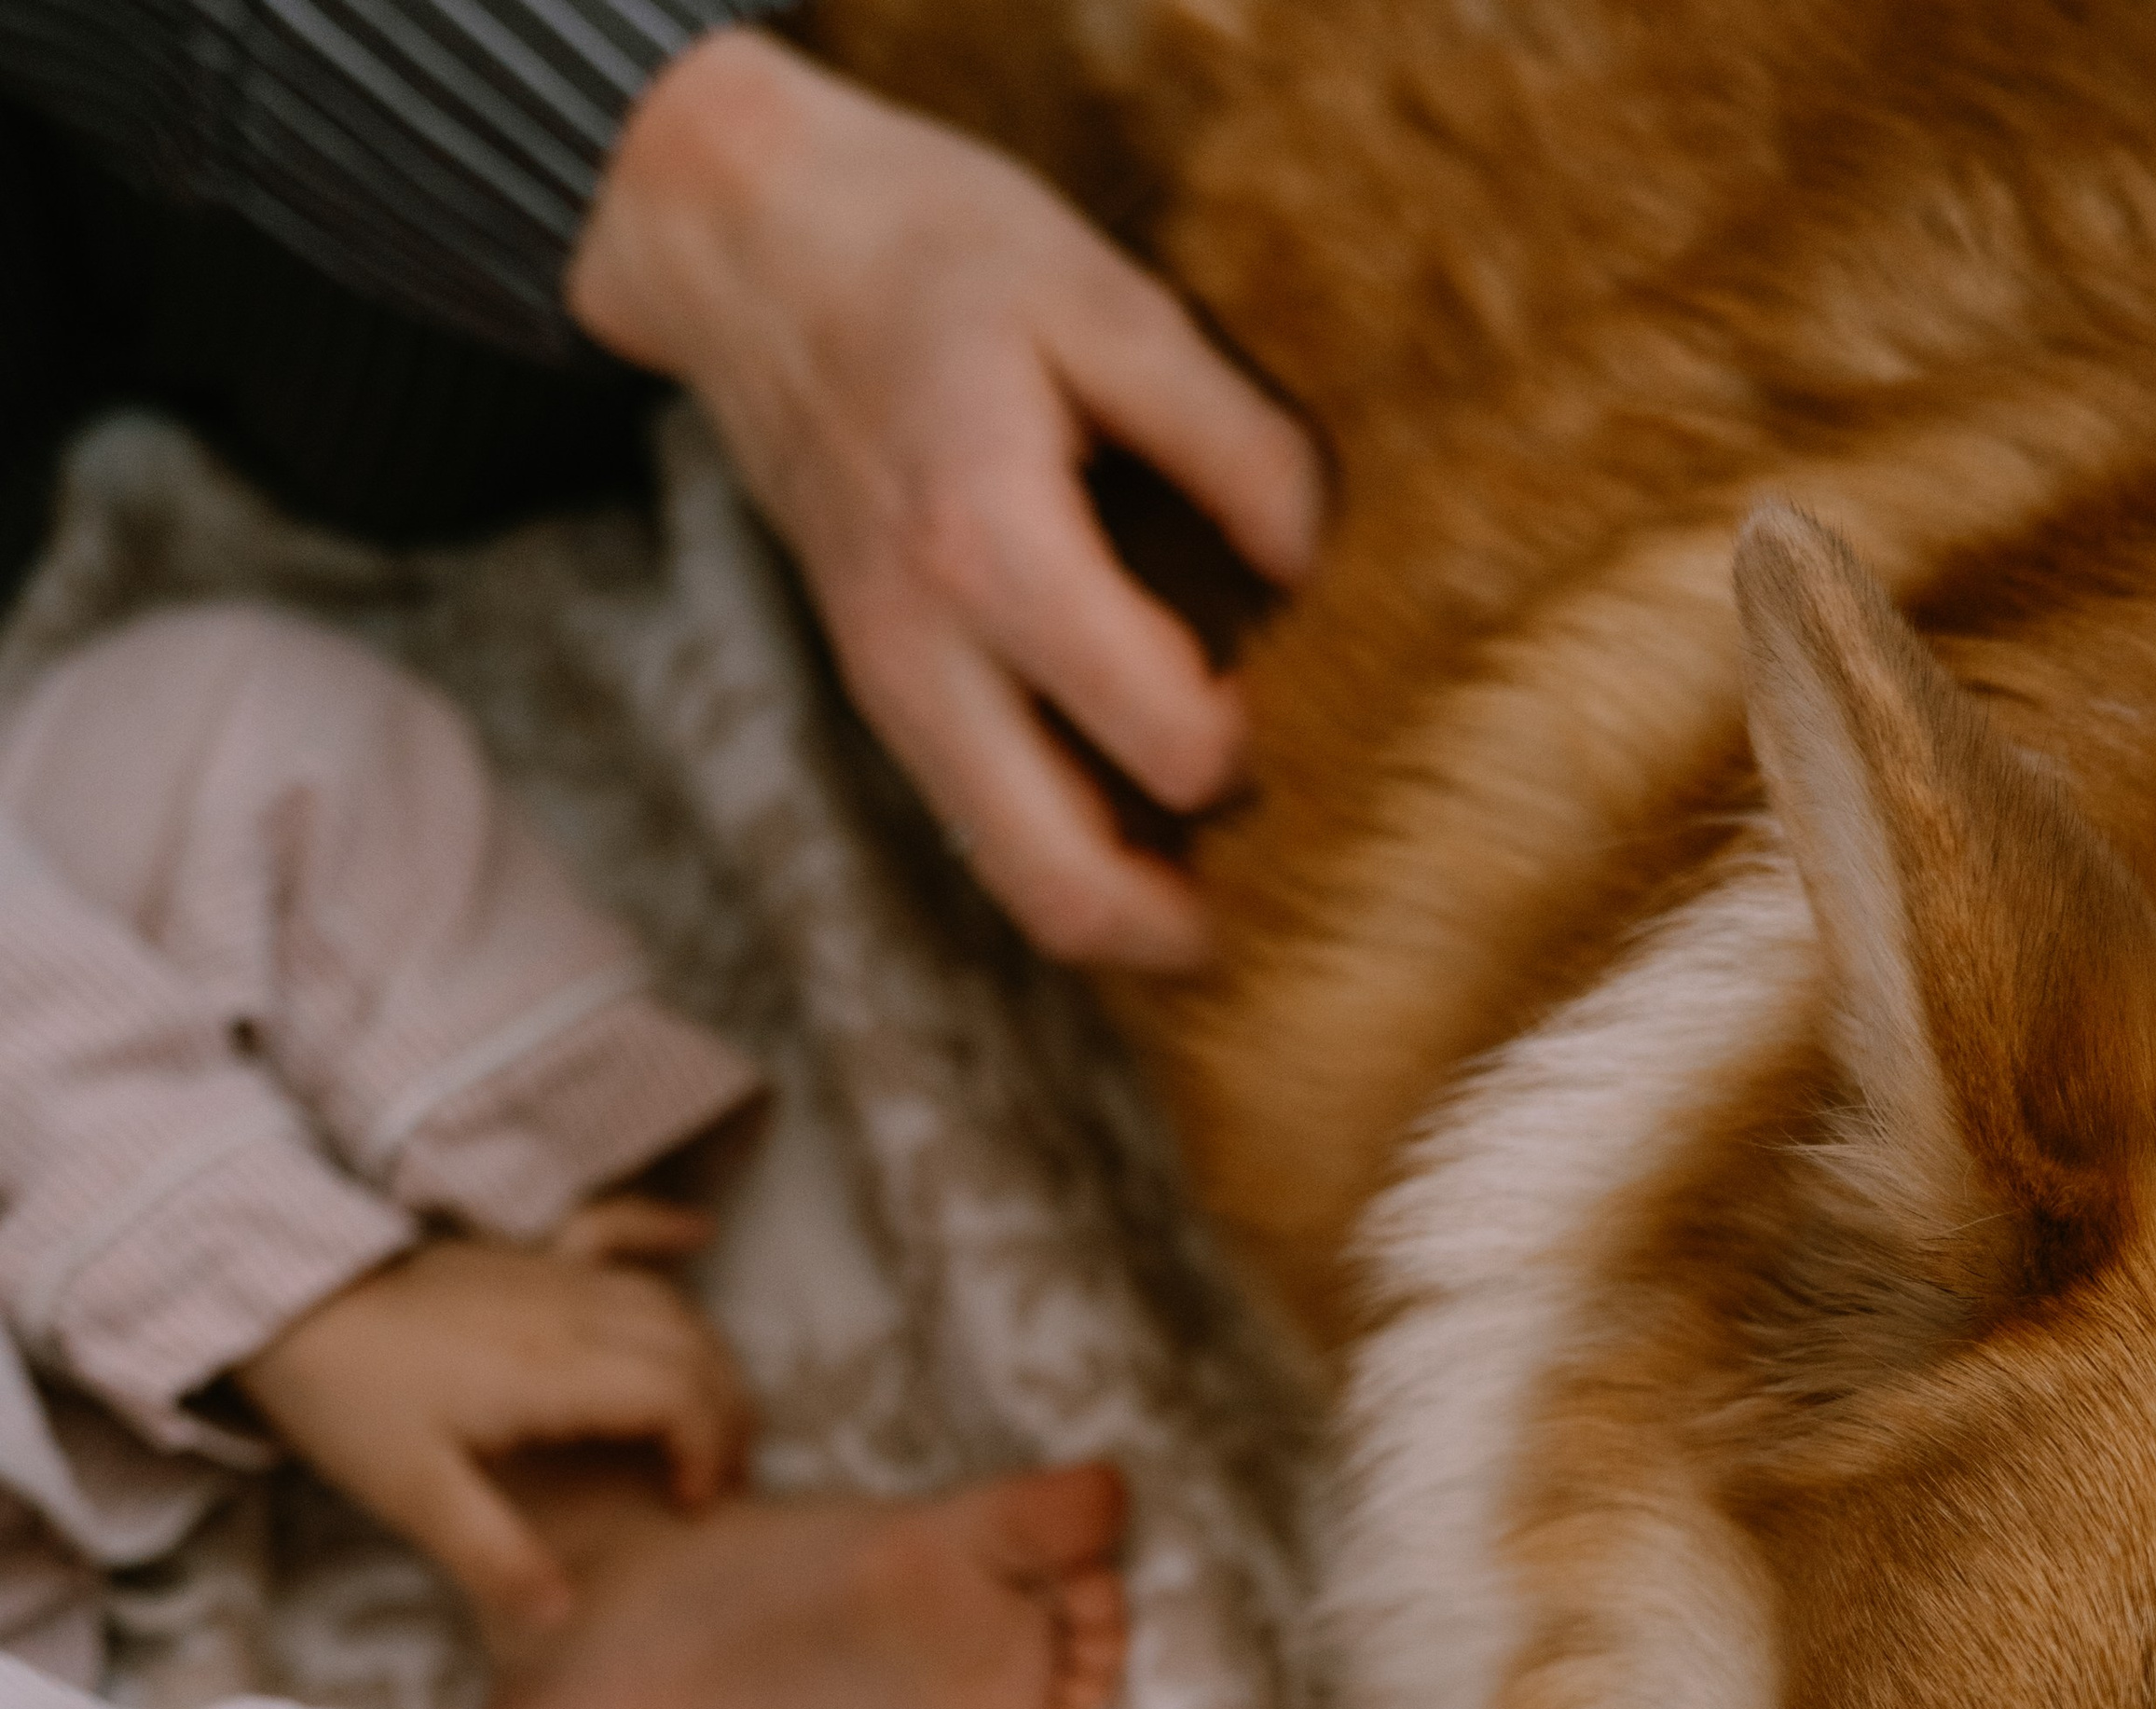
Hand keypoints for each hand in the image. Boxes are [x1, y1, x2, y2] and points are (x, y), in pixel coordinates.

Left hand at [237, 1209, 751, 1627]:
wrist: (277, 1303)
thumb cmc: (345, 1400)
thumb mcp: (413, 1495)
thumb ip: (494, 1555)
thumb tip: (562, 1614)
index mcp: (553, 1372)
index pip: (677, 1396)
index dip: (708, 1449)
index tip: (691, 1504)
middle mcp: (569, 1311)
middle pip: (691, 1350)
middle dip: (727, 1415)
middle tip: (718, 1481)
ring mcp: (550, 1274)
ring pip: (667, 1302)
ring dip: (708, 1357)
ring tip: (712, 1418)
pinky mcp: (522, 1256)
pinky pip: (611, 1228)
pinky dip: (662, 1229)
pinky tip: (701, 1228)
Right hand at [569, 31, 1324, 969]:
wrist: (744, 246)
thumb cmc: (931, 251)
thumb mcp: (1103, 298)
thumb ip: (1229, 437)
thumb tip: (1318, 566)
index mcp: (986, 548)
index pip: (1164, 742)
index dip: (1257, 739)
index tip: (1306, 678)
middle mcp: (922, 656)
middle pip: (1062, 888)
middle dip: (1187, 922)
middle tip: (1287, 884)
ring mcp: (889, 696)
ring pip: (1017, 888)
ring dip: (1130, 910)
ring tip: (1231, 873)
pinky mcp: (885, 702)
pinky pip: (987, 834)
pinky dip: (1076, 855)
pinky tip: (1152, 816)